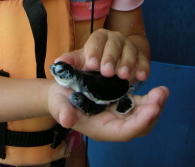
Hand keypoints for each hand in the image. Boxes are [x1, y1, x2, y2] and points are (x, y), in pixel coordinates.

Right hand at [48, 81, 168, 141]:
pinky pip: (139, 106)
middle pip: (138, 126)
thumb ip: (62, 112)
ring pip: (141, 116)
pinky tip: (155, 89)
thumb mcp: (58, 104)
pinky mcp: (121, 103)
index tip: (151, 109)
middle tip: (161, 95)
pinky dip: (148, 99)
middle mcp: (112, 125)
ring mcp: (118, 114)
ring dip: (153, 105)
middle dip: (151, 112)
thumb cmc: (59, 101)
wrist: (60, 94)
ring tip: (162, 91)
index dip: (138, 122)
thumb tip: (66, 120)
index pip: (124, 131)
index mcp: (100, 128)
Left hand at [55, 29, 149, 82]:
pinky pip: (144, 60)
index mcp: (99, 37)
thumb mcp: (83, 61)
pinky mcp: (142, 56)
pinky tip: (142, 77)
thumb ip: (71, 62)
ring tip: (123, 76)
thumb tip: (57, 63)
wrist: (116, 60)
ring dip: (127, 63)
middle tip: (107, 72)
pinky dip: (143, 67)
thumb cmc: (96, 61)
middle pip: (114, 44)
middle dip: (110, 58)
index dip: (94, 51)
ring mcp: (130, 46)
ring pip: (130, 51)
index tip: (91, 64)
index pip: (96, 40)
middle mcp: (115, 38)